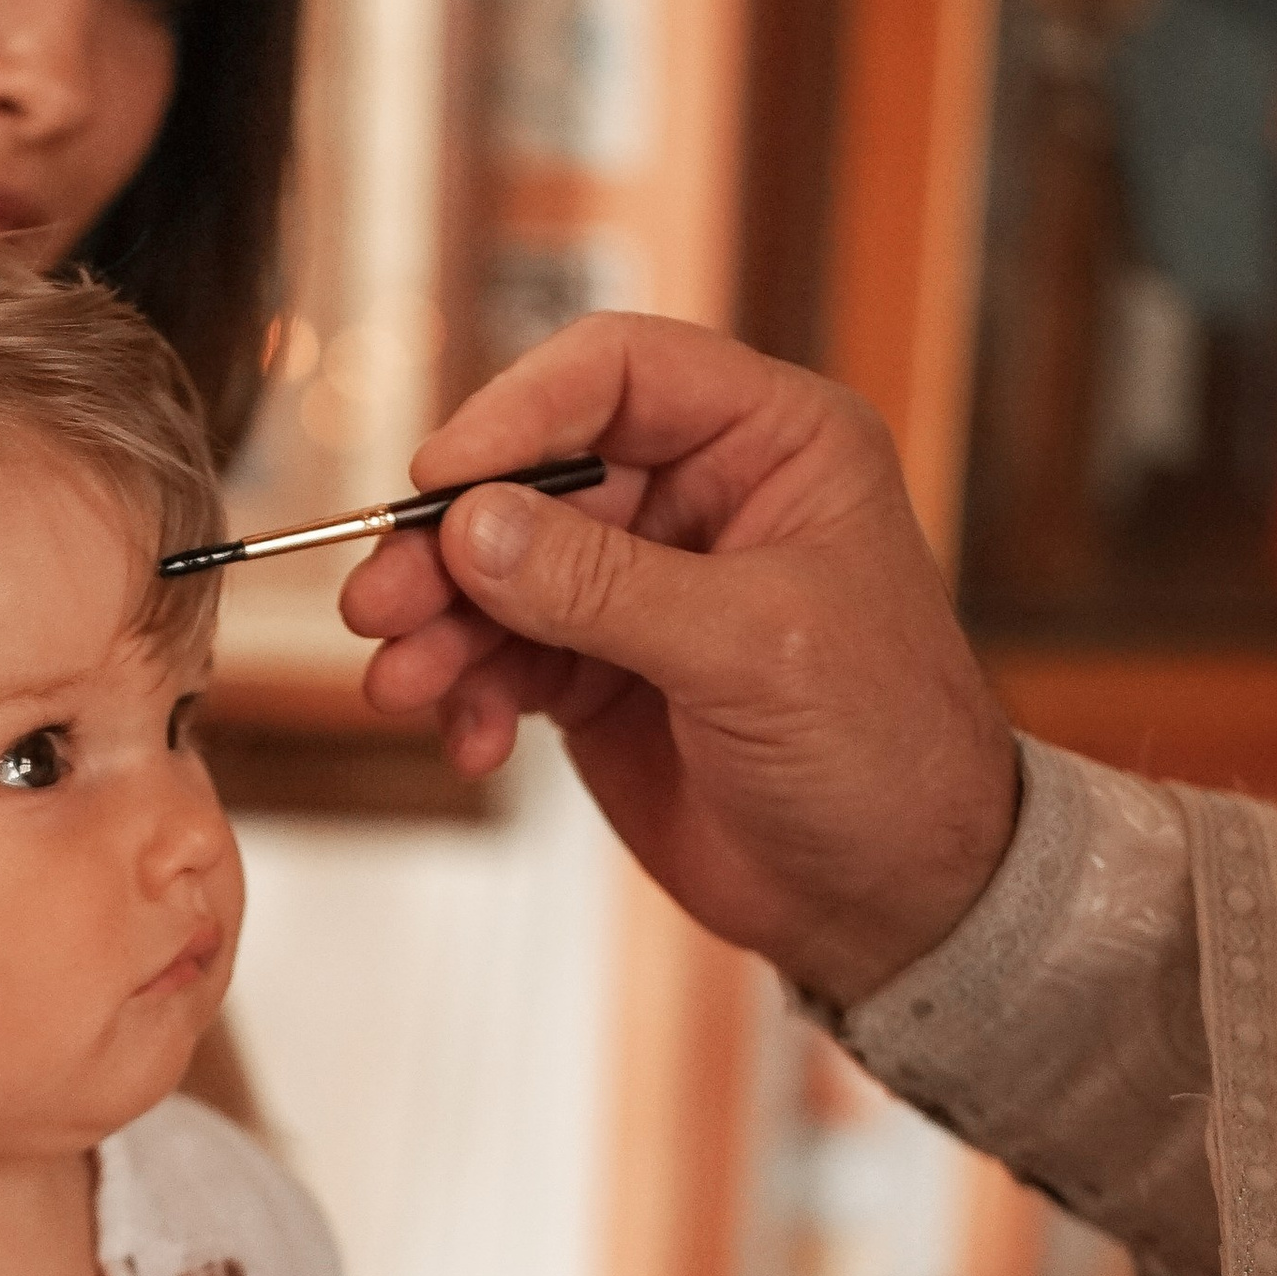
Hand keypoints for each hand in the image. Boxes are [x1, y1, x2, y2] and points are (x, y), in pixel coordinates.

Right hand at [341, 315, 1020, 1007]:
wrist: (893, 900)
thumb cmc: (885, 751)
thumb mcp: (750, 652)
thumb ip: (603, 585)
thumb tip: (473, 527)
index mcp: (772, 444)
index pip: (619, 375)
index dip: (519, 413)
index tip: (442, 480)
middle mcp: (700, 497)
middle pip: (535, 475)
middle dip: (450, 542)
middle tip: (383, 601)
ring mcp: (642, 586)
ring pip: (500, 568)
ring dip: (440, 625)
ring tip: (403, 683)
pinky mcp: (600, 669)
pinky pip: (502, 653)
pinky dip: (468, 691)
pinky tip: (470, 737)